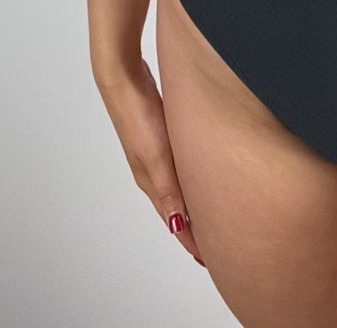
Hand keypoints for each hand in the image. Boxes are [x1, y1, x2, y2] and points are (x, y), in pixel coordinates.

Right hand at [95, 57, 205, 266]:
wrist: (122, 77)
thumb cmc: (138, 115)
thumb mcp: (157, 157)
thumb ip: (169, 190)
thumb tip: (178, 226)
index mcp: (151, 181)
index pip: (174, 220)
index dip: (190, 240)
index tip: (208, 259)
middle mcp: (152, 170)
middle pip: (175, 206)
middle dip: (192, 226)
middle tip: (214, 244)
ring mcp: (155, 151)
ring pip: (177, 186)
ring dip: (191, 202)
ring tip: (208, 214)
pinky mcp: (160, 133)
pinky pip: (178, 165)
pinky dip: (189, 178)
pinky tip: (198, 173)